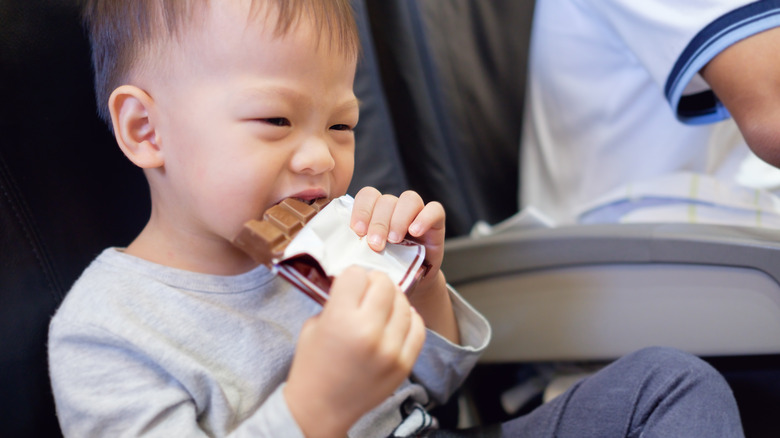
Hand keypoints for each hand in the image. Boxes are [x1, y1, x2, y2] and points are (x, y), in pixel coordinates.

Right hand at [284, 266, 425, 437]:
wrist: (321, 408)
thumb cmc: (313, 366)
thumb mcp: (314, 324)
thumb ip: (337, 300)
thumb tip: (357, 282)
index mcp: (341, 319)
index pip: (357, 274)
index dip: (352, 276)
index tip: (349, 284)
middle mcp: (369, 331)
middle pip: (385, 284)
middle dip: (374, 282)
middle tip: (367, 290)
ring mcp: (391, 349)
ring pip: (404, 303)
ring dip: (393, 299)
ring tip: (382, 306)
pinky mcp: (404, 363)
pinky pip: (418, 328)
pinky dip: (409, 318)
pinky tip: (397, 319)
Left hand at [349, 187, 445, 288]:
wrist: (410, 284)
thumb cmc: (384, 269)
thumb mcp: (365, 257)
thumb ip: (353, 246)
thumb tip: (334, 246)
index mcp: (375, 212)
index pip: (368, 195)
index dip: (362, 209)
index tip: (357, 231)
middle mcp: (395, 208)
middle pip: (386, 200)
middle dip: (378, 222)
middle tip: (375, 244)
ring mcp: (416, 213)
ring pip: (409, 199)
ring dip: (399, 219)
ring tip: (395, 240)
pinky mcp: (436, 223)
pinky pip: (434, 210)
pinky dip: (424, 218)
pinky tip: (416, 232)